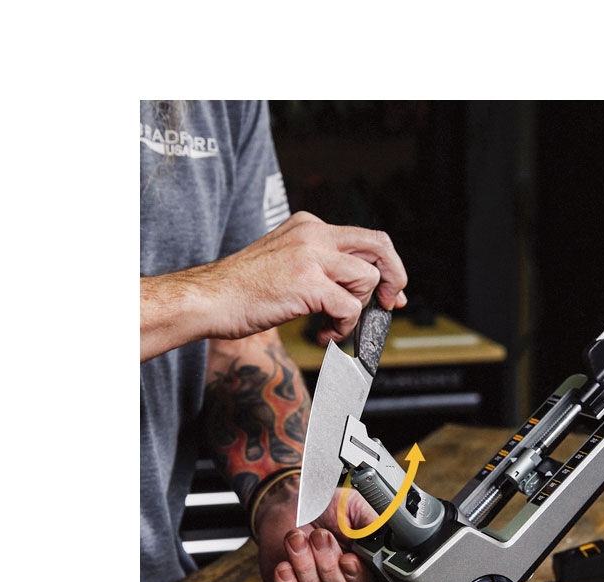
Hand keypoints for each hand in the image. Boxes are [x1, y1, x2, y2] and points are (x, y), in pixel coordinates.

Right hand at [207, 210, 407, 343]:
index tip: (391, 293)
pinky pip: (350, 308)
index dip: (387, 266)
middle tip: (389, 305)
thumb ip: (324, 267)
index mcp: (309, 226)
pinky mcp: (308, 282)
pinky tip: (323, 333)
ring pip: (367, 280)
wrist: (210, 298)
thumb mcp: (288, 262)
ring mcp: (311, 256)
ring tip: (332, 324)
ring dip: (357, 311)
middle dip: (394, 278)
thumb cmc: (244, 289)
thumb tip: (366, 286)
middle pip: (379, 247)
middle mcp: (313, 234)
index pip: (366, 238)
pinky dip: (343, 327)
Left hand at [252, 478, 383, 581]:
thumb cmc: (323, 506)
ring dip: (305, 566)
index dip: (359, 577)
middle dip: (328, 565)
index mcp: (366, 565)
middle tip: (319, 536)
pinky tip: (285, 566)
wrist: (289, 505)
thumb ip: (372, 522)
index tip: (347, 558)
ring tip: (297, 538)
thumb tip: (385, 534)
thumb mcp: (354, 505)